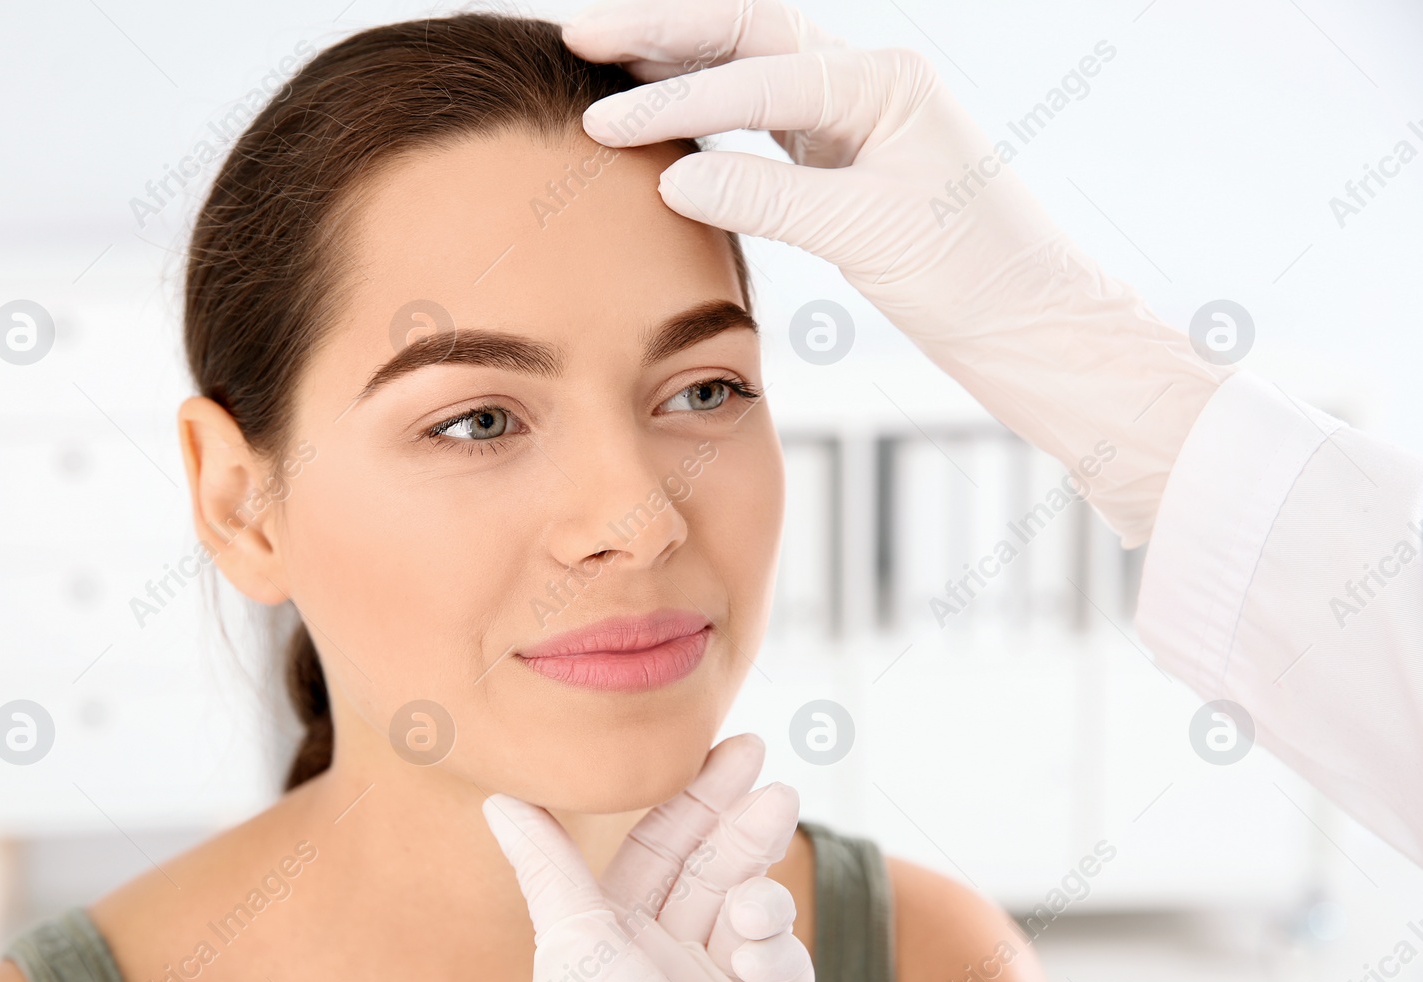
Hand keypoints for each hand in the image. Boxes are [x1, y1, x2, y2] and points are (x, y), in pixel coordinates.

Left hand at [482, 734, 812, 981]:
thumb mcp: (571, 948)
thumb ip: (548, 868)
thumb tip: (500, 795)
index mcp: (615, 934)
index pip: (661, 847)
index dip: (695, 796)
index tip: (736, 747)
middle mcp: (667, 958)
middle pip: (713, 868)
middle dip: (742, 825)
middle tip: (773, 782)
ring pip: (753, 911)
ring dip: (758, 895)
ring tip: (749, 908)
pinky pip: (785, 970)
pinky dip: (774, 957)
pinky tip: (754, 961)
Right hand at [564, 0, 1232, 546]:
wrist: (1031, 321)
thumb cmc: (971, 277)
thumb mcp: (868, 235)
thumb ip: (770, 198)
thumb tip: (672, 177)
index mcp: (885, 83)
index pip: (759, 74)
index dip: (675, 99)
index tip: (601, 124)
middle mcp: (871, 80)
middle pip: (748, 30)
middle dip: (663, 28)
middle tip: (581, 31)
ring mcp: (858, 112)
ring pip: (751, 63)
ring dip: (679, 58)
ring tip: (602, 55)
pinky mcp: (847, 152)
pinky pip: (762, 112)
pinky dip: (708, 107)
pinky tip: (663, 112)